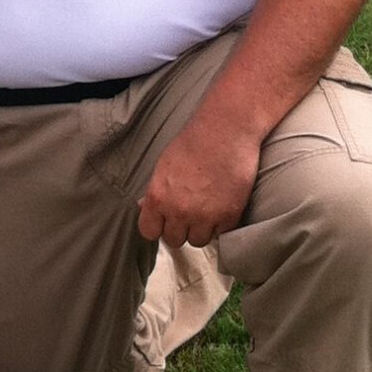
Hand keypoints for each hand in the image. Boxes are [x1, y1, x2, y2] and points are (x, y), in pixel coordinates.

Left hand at [136, 112, 260, 248]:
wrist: (226, 130)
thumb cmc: (193, 143)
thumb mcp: (164, 165)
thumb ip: (155, 191)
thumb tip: (142, 206)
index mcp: (158, 198)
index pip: (149, 231)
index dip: (157, 226)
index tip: (165, 220)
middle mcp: (179, 211)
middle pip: (174, 240)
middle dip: (180, 228)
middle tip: (189, 213)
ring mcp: (205, 216)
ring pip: (198, 241)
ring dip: (202, 229)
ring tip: (208, 210)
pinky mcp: (229, 216)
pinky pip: (221, 233)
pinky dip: (221, 224)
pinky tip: (222, 207)